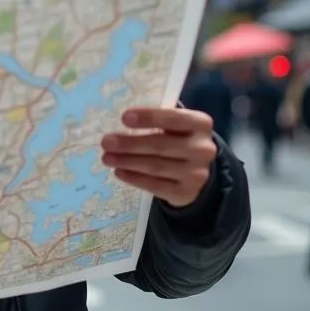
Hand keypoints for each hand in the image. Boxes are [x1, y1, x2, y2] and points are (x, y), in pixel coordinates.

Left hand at [101, 107, 216, 208]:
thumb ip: (156, 119)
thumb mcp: (174, 124)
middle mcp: (203, 149)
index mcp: (200, 123)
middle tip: (106, 142)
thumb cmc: (177, 137)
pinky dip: (135, 179)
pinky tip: (119, 172)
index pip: (173, 118)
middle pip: (160, 145)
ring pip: (155, 167)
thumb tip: (123, 122)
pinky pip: (156, 186)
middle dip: (129, 144)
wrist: (197, 169)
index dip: (148, 117)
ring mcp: (197, 173)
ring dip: (127, 162)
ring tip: (107, 158)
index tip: (124, 118)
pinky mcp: (187, 193)